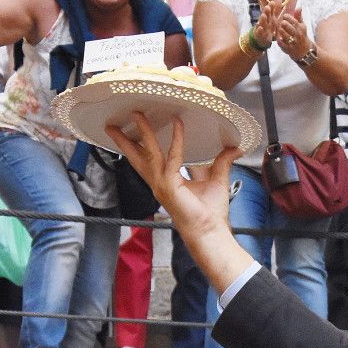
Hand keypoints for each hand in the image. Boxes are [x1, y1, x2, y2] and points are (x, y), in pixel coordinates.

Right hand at [107, 113, 240, 241]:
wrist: (210, 231)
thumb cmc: (210, 212)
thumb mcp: (216, 180)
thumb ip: (221, 162)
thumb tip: (233, 149)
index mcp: (167, 181)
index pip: (152, 158)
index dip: (148, 142)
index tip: (145, 125)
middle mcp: (159, 181)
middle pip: (138, 156)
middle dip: (125, 140)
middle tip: (114, 125)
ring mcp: (161, 183)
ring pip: (148, 152)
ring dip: (143, 133)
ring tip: (136, 116)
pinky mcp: (169, 185)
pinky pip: (173, 157)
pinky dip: (176, 139)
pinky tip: (177, 124)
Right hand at [252, 0, 285, 46]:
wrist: (261, 39)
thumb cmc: (268, 27)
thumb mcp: (274, 17)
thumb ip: (276, 7)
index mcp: (269, 17)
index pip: (270, 10)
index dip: (271, 7)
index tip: (272, 2)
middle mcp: (265, 21)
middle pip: (265, 15)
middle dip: (266, 11)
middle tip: (268, 7)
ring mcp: (261, 28)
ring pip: (262, 23)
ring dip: (262, 19)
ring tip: (264, 16)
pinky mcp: (259, 35)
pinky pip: (259, 32)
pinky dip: (259, 30)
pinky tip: (261, 28)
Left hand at [276, 7, 311, 59]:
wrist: (305, 51)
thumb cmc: (302, 36)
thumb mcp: (302, 26)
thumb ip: (299, 16)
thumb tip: (299, 7)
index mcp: (301, 28)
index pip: (295, 22)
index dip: (288, 18)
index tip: (284, 15)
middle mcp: (298, 36)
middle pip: (290, 29)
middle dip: (285, 25)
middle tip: (281, 22)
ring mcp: (293, 43)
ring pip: (286, 36)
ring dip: (281, 32)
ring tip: (279, 28)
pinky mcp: (288, 49)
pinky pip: (282, 45)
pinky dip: (279, 41)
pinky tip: (277, 37)